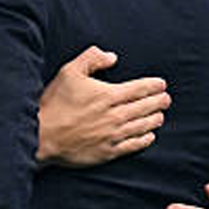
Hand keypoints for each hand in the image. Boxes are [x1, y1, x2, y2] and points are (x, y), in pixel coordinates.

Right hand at [37, 46, 170, 166]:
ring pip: (142, 126)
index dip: (154, 86)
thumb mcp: (69, 71)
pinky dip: (144, 140)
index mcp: (108, 95)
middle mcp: (115, 115)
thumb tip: (112, 57)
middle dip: (159, 102)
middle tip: (166, 99)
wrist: (42, 135)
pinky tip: (149, 136)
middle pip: (145, 107)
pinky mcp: (107, 152)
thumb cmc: (54, 103)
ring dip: (154, 119)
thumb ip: (92, 58)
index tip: (162, 85)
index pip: (140, 88)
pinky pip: (133, 145)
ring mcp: (112, 135)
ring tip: (160, 115)